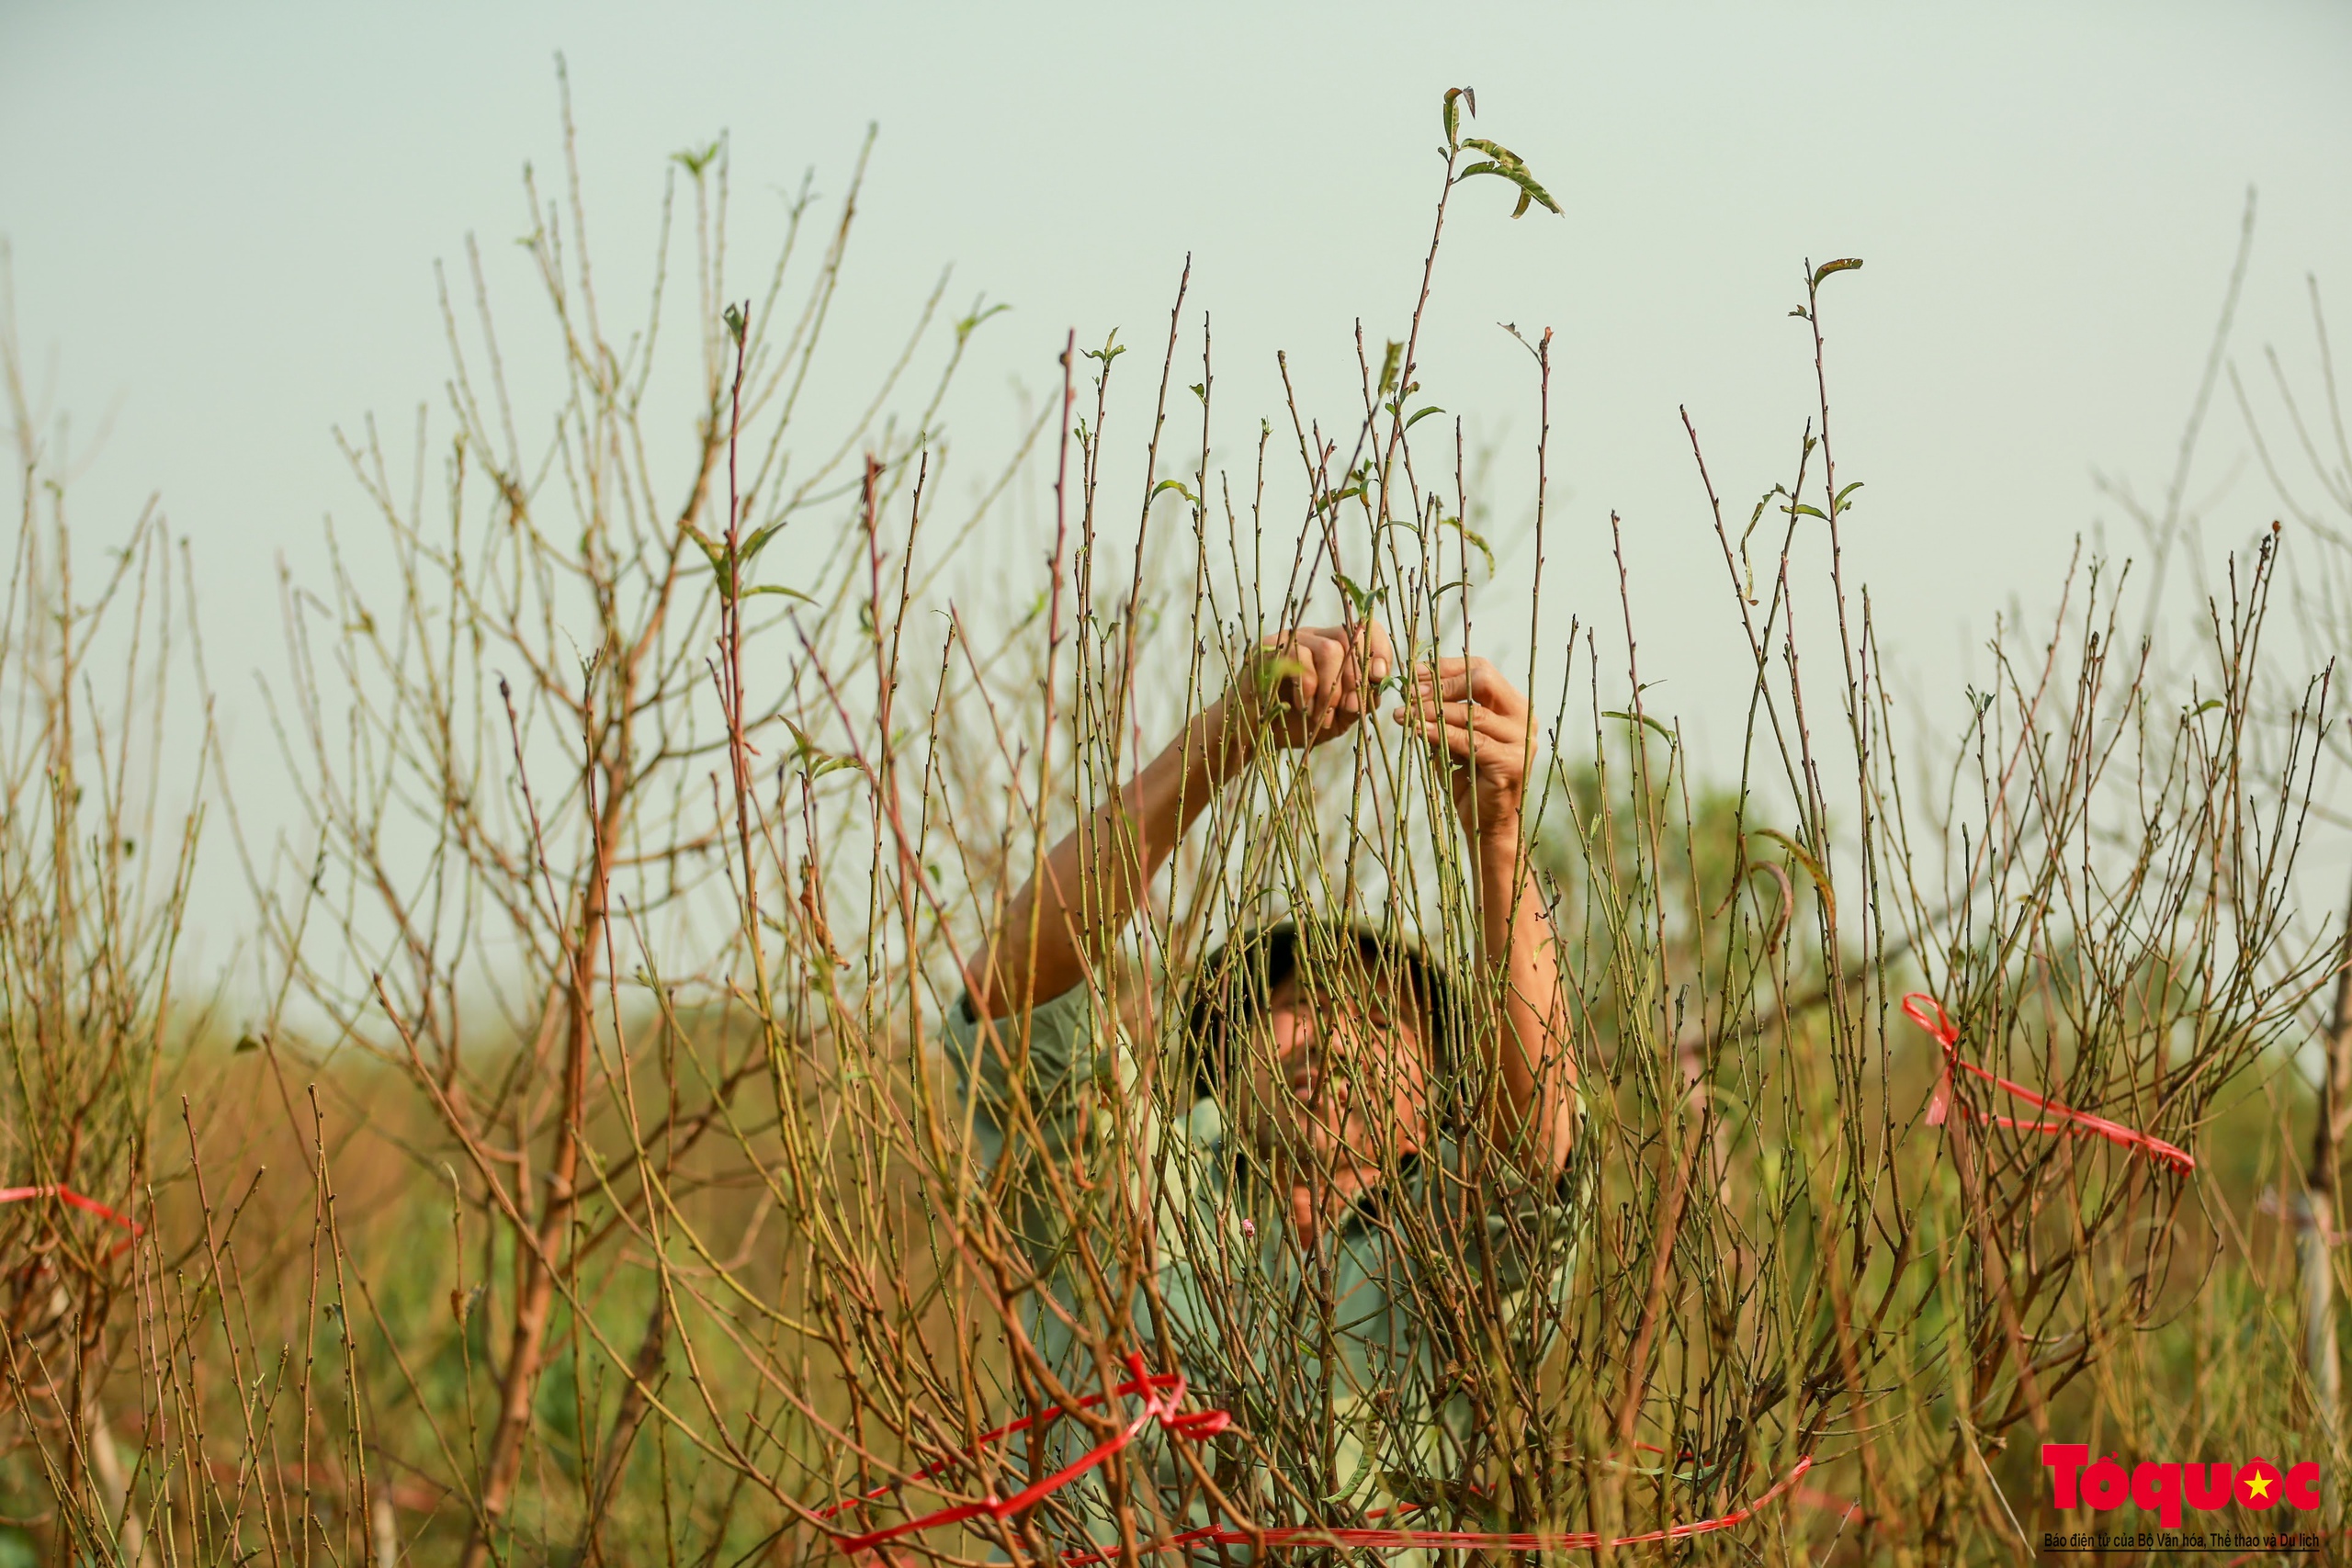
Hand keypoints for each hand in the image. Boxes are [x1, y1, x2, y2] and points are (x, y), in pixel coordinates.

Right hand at [1220, 622, 1393, 754]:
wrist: (1254, 736)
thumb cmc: (1297, 725)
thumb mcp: (1339, 718)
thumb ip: (1360, 702)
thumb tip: (1375, 685)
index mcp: (1333, 647)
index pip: (1365, 630)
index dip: (1379, 649)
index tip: (1379, 676)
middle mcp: (1312, 637)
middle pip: (1349, 636)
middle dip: (1355, 677)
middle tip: (1349, 709)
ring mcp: (1288, 640)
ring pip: (1329, 649)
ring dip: (1332, 689)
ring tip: (1323, 717)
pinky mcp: (1267, 650)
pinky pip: (1298, 658)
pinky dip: (1308, 688)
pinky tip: (1304, 707)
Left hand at [1395, 656, 1534, 835]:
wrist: (1486, 825)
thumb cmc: (1467, 778)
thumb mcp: (1452, 738)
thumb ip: (1441, 713)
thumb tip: (1411, 687)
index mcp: (1513, 705)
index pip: (1481, 670)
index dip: (1445, 668)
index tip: (1413, 674)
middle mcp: (1524, 718)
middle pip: (1482, 680)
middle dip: (1441, 684)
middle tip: (1409, 693)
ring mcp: (1522, 740)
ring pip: (1473, 712)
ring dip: (1433, 710)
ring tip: (1404, 713)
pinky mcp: (1511, 763)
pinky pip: (1470, 741)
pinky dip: (1441, 733)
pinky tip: (1418, 731)